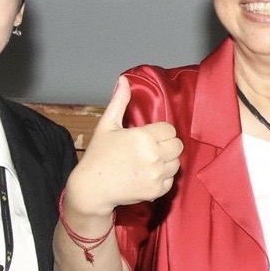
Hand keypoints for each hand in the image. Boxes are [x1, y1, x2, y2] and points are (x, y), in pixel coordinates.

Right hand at [66, 76, 182, 217]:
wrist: (92, 188)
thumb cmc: (98, 155)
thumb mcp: (107, 125)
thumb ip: (119, 102)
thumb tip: (124, 79)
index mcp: (143, 137)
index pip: (170, 130)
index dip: (160, 132)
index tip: (148, 137)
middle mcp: (153, 155)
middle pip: (177, 146)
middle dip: (166, 145)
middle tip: (150, 149)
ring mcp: (156, 175)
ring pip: (176, 163)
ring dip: (166, 162)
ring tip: (148, 162)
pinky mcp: (156, 191)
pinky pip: (171, 180)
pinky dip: (162, 178)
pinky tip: (147, 175)